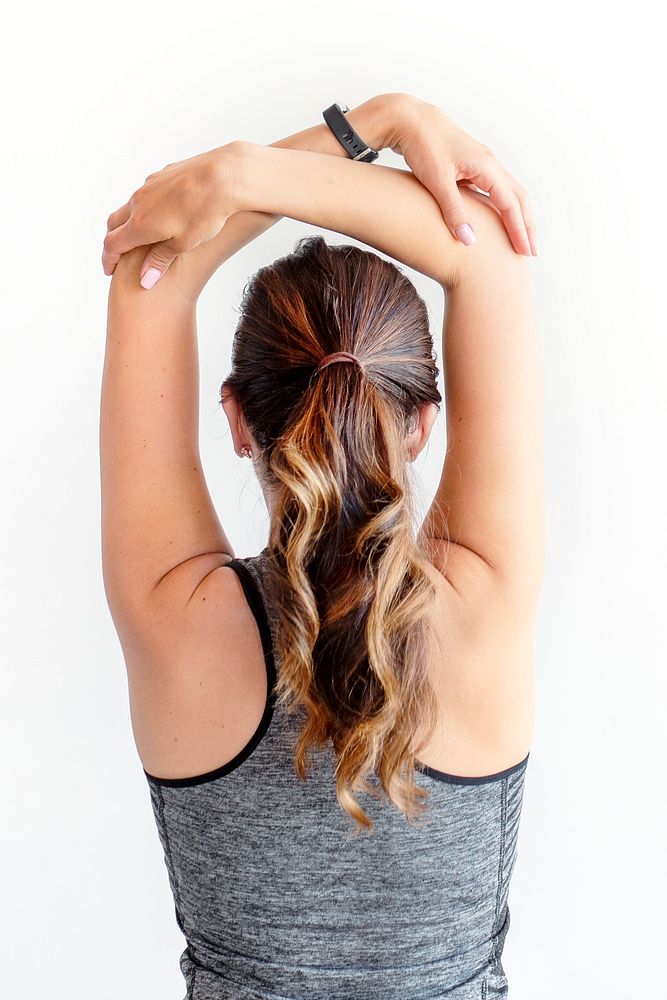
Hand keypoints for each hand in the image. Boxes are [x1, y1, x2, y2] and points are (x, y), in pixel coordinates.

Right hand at [102, 146, 239, 287]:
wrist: (224, 176)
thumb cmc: (206, 213)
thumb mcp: (183, 244)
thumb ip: (160, 260)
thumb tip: (144, 281)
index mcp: (140, 223)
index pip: (113, 244)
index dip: (109, 260)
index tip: (109, 270)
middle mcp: (139, 202)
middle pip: (114, 222)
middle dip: (113, 240)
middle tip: (117, 255)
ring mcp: (149, 185)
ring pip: (130, 206)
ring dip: (129, 222)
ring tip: (139, 235)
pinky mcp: (162, 174)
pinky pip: (147, 193)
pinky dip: (145, 207)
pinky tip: (160, 213)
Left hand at [387, 94, 536, 255]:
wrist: (409, 118)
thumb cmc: (422, 145)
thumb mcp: (437, 181)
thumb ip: (454, 211)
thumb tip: (470, 241)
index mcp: (487, 167)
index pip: (510, 205)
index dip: (519, 231)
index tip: (525, 253)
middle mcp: (490, 164)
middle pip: (519, 198)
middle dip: (527, 225)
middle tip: (532, 252)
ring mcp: (482, 163)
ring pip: (510, 192)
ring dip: (518, 216)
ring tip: (521, 238)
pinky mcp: (471, 166)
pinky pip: (496, 189)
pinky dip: (503, 207)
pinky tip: (498, 219)